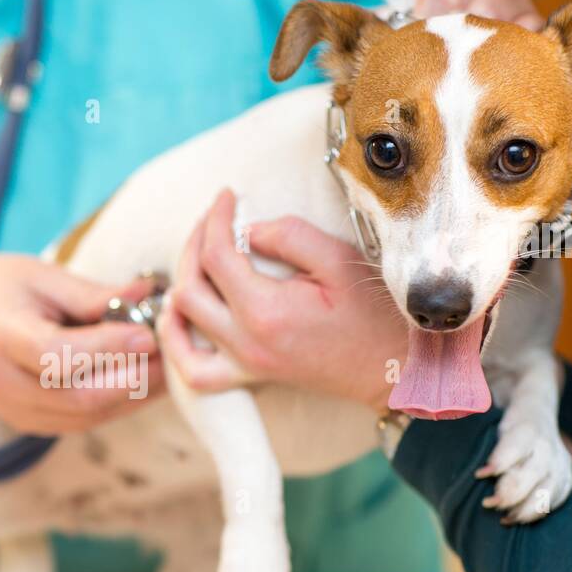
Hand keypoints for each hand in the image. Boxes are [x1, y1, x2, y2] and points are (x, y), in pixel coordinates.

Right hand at [0, 255, 163, 434]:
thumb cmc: (3, 289)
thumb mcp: (42, 276)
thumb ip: (95, 294)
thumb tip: (152, 295)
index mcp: (1, 335)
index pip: (57, 355)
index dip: (107, 350)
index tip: (149, 334)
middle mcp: (4, 383)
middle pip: (78, 397)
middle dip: (134, 379)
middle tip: (174, 354)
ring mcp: (15, 411)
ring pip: (87, 417)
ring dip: (135, 396)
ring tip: (169, 366)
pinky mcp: (30, 424)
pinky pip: (84, 422)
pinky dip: (120, 404)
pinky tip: (146, 381)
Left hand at [160, 191, 405, 412]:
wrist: (394, 368)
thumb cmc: (374, 314)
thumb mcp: (340, 261)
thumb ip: (290, 237)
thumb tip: (247, 231)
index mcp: (265, 311)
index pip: (217, 255)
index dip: (215, 218)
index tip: (226, 196)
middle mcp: (246, 342)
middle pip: (190, 288)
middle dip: (193, 245)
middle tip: (212, 220)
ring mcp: (244, 364)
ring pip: (182, 327)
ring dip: (180, 286)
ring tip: (196, 258)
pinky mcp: (250, 375)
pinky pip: (195, 371)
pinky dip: (177, 343)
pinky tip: (177, 317)